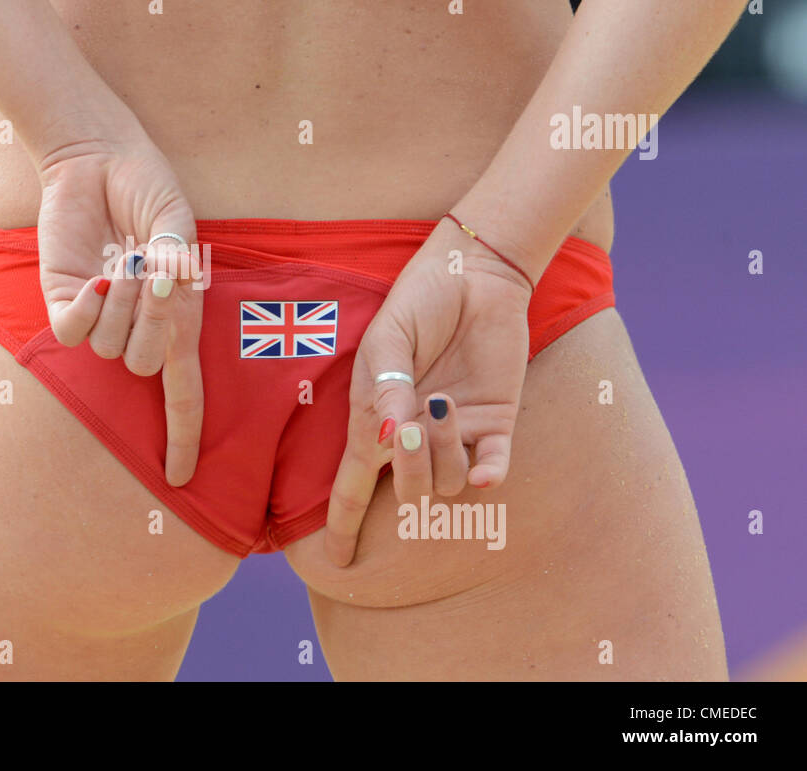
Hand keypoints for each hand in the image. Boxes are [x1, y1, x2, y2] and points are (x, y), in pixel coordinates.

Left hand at [34, 117, 203, 485]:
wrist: (97, 157)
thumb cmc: (147, 189)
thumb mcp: (179, 222)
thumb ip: (179, 260)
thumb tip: (166, 288)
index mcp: (177, 317)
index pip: (183, 392)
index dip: (183, 436)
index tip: (180, 478)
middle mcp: (138, 326)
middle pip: (146, 367)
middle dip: (154, 324)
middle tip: (153, 271)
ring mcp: (99, 316)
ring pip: (110, 349)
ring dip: (124, 303)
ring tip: (125, 259)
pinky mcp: (62, 300)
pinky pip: (74, 332)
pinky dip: (86, 309)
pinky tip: (94, 277)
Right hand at [324, 217, 533, 565]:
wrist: (475, 273)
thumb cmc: (419, 300)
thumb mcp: (388, 338)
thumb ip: (385, 386)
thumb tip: (385, 438)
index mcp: (374, 417)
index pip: (352, 483)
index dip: (342, 523)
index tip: (337, 561)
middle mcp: (413, 433)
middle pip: (405, 491)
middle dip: (405, 472)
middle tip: (407, 429)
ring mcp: (456, 430)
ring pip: (448, 482)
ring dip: (444, 453)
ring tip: (444, 401)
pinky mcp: (497, 421)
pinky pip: (492, 468)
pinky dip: (488, 475)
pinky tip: (486, 468)